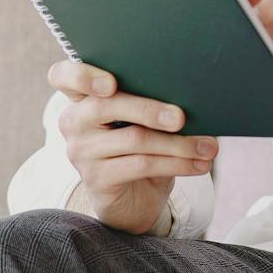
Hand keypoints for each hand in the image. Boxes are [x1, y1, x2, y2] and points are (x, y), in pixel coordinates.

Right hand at [50, 59, 215, 234]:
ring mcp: (81, 152)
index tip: (110, 83)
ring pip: (134, 139)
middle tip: (182, 118)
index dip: (83, 75)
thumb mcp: (145, 120)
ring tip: (208, 147)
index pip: (63, 76)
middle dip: (150, 110)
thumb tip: (196, 93)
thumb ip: (154, 100)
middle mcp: (75, 121)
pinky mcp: (96, 179)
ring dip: (178, 144)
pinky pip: (141, 165)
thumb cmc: (143, 147)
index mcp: (83, 97)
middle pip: (106, 106)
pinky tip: (199, 164)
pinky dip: (177, 163)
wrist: (135, 197)